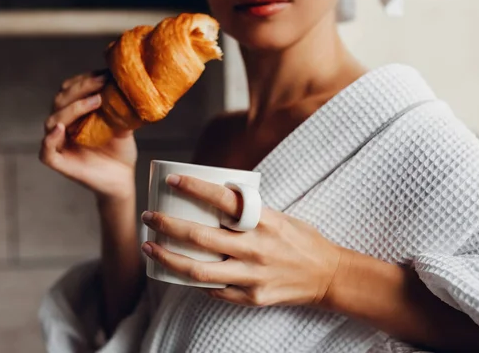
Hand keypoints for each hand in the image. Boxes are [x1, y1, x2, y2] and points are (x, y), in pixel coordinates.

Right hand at [39, 70, 137, 199]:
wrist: (123, 179)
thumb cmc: (119, 152)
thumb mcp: (123, 125)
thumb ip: (118, 107)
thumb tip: (124, 82)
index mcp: (75, 114)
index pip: (70, 90)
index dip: (84, 80)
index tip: (104, 75)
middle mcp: (64, 126)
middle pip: (60, 101)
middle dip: (80, 89)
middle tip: (102, 83)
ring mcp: (59, 144)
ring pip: (52, 121)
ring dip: (72, 108)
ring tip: (95, 101)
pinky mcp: (59, 163)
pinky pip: (46, 151)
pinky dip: (50, 139)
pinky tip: (62, 129)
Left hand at [140, 175, 342, 306]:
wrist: (328, 276)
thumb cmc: (301, 240)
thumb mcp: (278, 215)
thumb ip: (248, 210)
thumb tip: (213, 198)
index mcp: (264, 220)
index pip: (223, 199)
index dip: (194, 188)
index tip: (171, 181)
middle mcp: (256, 247)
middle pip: (199, 237)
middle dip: (167, 226)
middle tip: (150, 217)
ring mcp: (252, 275)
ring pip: (198, 270)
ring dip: (168, 258)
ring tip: (150, 248)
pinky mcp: (252, 297)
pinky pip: (214, 290)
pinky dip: (194, 281)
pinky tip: (179, 272)